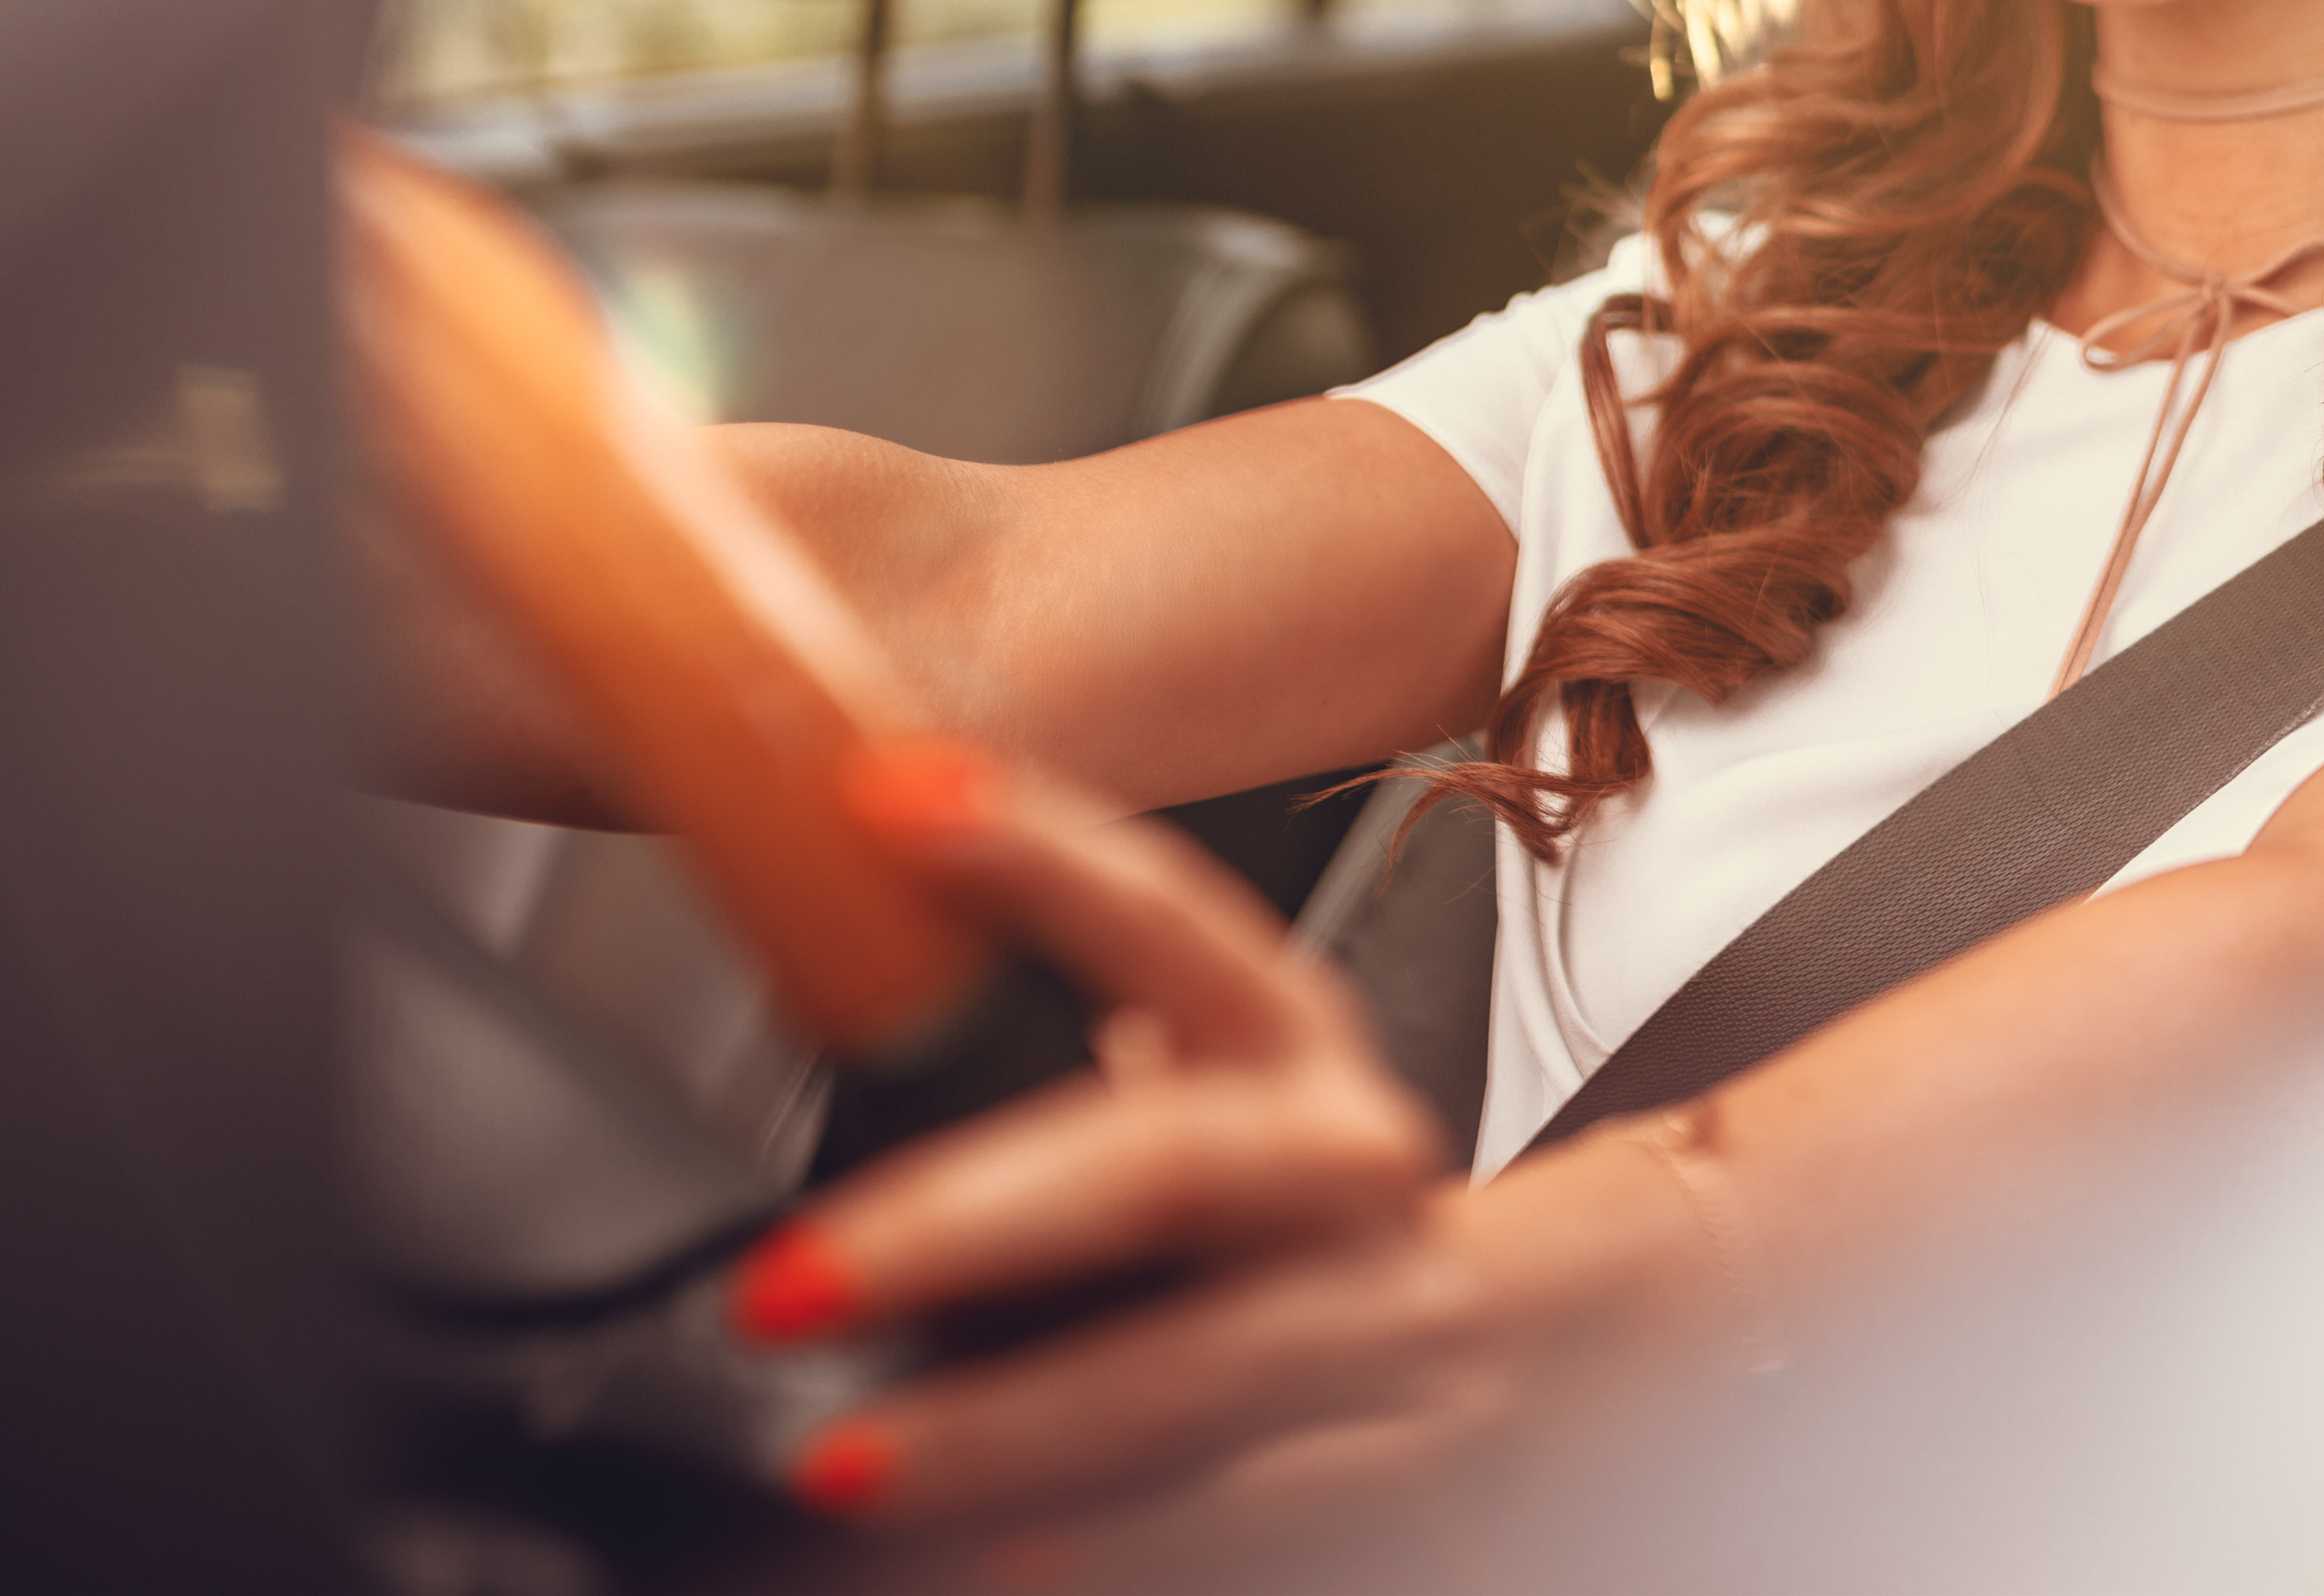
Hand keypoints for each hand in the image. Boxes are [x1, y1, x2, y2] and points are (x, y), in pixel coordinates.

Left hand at [729, 743, 1470, 1527]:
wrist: (1535, 1344)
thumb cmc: (1292, 1216)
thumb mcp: (1199, 1101)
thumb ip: (1040, 1061)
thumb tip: (812, 966)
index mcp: (1289, 1043)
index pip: (1170, 916)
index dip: (1040, 851)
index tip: (886, 803)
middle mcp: (1348, 1165)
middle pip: (1168, 1167)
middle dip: (964, 1226)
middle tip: (788, 1284)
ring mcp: (1386, 1322)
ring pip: (1207, 1370)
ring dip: (1015, 1427)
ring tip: (847, 1465)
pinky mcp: (1407, 1469)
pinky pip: (1260, 1511)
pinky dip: (1133, 1541)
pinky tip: (1015, 1562)